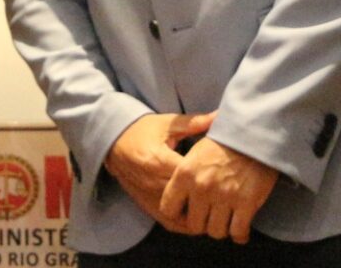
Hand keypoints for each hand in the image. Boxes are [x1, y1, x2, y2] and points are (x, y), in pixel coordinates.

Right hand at [105, 111, 215, 231]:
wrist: (112, 142)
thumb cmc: (141, 130)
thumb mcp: (166, 124)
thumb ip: (194, 123)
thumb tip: (220, 116)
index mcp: (160, 161)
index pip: (193, 177)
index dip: (213, 177)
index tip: (227, 173)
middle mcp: (155, 184)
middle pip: (191, 199)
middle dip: (210, 198)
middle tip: (228, 192)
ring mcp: (152, 199)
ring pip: (185, 216)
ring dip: (201, 213)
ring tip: (216, 206)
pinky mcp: (148, 208)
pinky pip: (173, 224)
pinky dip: (188, 223)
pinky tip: (198, 214)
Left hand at [159, 137, 277, 242]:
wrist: (251, 134)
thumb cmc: (222, 141)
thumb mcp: (194, 150)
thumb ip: (184, 174)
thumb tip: (177, 191)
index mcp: (184, 173)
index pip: (168, 208)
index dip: (177, 214)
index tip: (186, 213)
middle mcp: (201, 187)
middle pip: (194, 225)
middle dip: (202, 224)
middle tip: (209, 218)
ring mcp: (224, 196)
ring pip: (216, 231)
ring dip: (221, 229)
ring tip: (224, 221)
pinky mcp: (246, 204)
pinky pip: (238, 232)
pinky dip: (239, 234)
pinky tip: (240, 228)